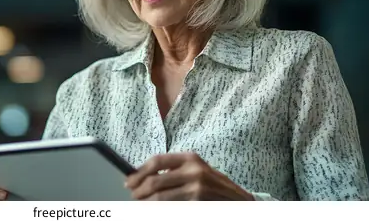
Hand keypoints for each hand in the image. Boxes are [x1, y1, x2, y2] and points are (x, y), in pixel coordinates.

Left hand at [125, 152, 254, 200]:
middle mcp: (194, 171)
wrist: (240, 201)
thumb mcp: (196, 169)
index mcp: (190, 158)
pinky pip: (171, 209)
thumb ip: (174, 170)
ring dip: (146, 204)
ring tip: (140, 205)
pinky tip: (155, 211)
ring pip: (160, 199)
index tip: (128, 181)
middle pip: (155, 181)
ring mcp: (197, 190)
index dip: (139, 172)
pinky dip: (160, 210)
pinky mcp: (198, 205)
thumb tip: (142, 176)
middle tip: (133, 197)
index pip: (157, 161)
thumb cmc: (212, 184)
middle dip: (139, 191)